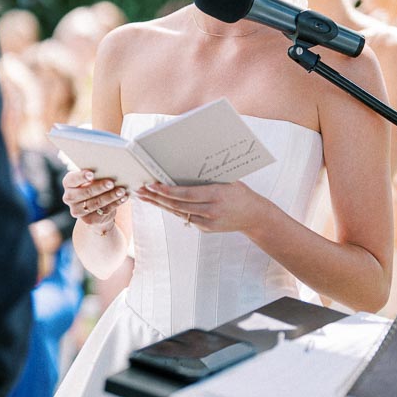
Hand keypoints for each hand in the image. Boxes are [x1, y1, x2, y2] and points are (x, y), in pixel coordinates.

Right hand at [62, 169, 126, 232]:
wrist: (94, 208)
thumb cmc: (94, 185)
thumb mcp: (91, 179)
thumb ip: (95, 175)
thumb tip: (109, 170)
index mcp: (68, 183)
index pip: (72, 179)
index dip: (81, 177)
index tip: (91, 174)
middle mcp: (69, 197)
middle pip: (85, 192)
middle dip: (99, 187)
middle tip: (111, 183)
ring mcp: (77, 211)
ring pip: (96, 203)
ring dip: (110, 196)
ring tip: (121, 190)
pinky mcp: (88, 220)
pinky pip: (104, 211)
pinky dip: (115, 203)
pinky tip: (123, 198)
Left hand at [134, 179, 266, 233]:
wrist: (254, 216)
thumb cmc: (240, 192)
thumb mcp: (227, 180)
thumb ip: (207, 178)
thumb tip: (182, 167)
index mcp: (217, 195)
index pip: (186, 194)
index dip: (167, 191)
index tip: (152, 185)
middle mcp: (211, 211)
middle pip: (178, 205)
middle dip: (157, 197)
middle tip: (141, 190)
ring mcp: (208, 222)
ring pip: (178, 212)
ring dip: (159, 204)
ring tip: (144, 196)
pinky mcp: (206, 229)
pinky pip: (185, 217)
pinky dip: (172, 209)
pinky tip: (159, 202)